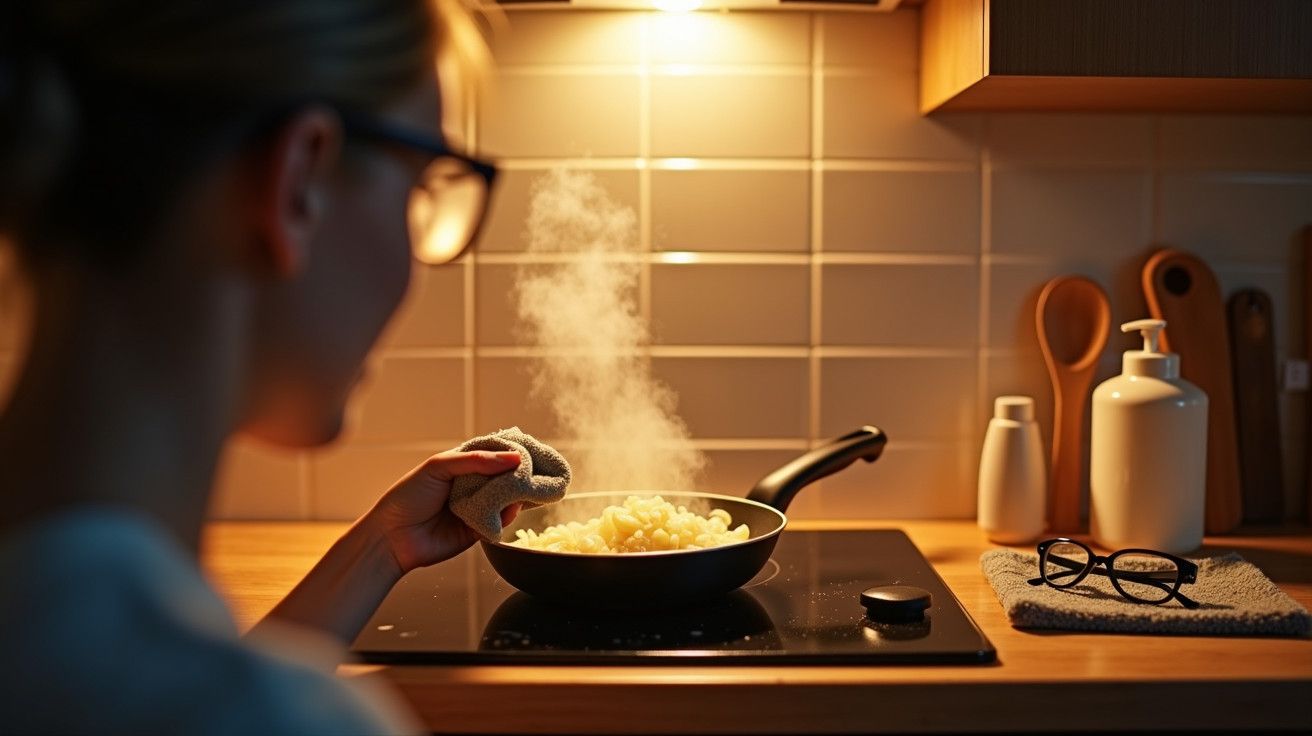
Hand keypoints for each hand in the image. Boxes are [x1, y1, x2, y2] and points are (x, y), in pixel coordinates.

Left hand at [366, 450, 522, 574]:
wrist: (391, 538)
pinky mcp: (479, 531)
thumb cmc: (407, 497)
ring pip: (506, 499)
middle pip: (504, 477)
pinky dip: (508, 515)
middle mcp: (472, 485)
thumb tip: (514, 458)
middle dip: (519, 474)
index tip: (530, 450)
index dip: (511, 452)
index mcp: (462, 465)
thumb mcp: (438, 467)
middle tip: (535, 471)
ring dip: (517, 494)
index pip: (493, 454)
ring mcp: (477, 508)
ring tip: (528, 487)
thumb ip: (476, 460)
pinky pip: (500, 521)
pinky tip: (511, 508)